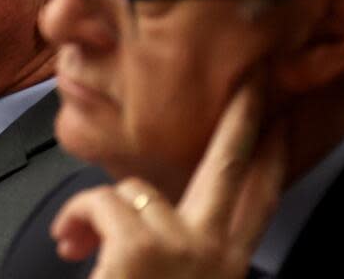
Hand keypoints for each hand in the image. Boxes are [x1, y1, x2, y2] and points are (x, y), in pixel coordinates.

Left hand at [50, 83, 286, 278]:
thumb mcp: (173, 276)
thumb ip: (175, 244)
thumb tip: (144, 201)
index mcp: (224, 265)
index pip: (259, 199)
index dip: (269, 156)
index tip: (276, 121)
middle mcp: (214, 254)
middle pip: (233, 167)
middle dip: (243, 119)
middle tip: (251, 84)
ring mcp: (181, 249)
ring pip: (136, 189)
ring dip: (96, 209)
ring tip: (75, 240)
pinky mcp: (140, 248)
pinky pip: (100, 200)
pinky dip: (74, 217)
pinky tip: (67, 244)